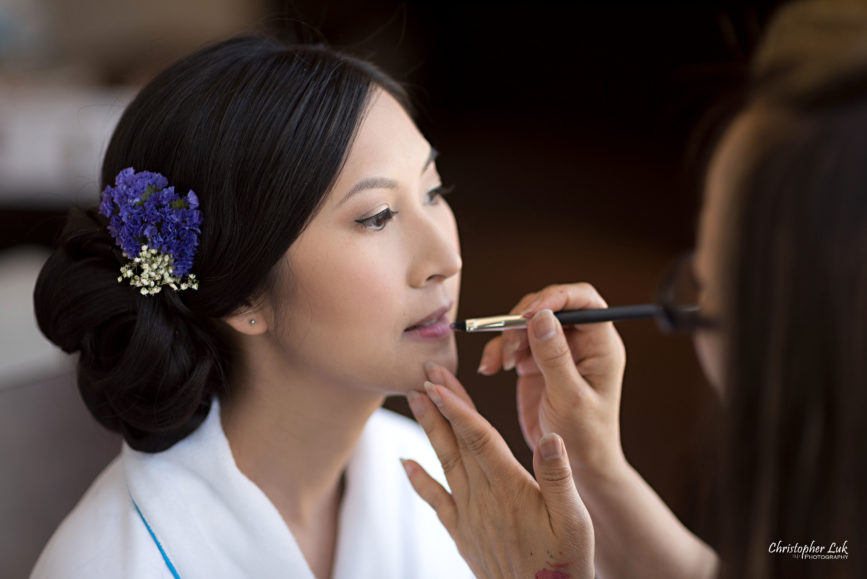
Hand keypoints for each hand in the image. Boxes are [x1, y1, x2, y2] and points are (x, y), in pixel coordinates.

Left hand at [402, 363, 593, 578]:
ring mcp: (469, 516)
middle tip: (423, 374)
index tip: (438, 383)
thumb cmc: (565, 565)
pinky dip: (419, 480)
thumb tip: (551, 437)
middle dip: (439, 405)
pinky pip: (437, 502)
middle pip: (456, 442)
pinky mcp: (464, 534)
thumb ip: (559, 478)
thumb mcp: (575, 521)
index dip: (457, 408)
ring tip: (415, 399)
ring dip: (429, 429)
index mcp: (510, 489)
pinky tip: (405, 463)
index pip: (478, 438)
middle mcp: (483, 499)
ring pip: (445, 463)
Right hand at [478, 283, 626, 478]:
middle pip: (549, 306)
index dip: (556, 297)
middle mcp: (580, 341)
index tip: (528, 313)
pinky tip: (491, 368)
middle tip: (508, 346)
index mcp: (600, 344)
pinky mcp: (535, 362)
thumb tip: (542, 315)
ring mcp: (556, 350)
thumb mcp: (570, 397)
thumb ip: (555, 356)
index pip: (583, 300)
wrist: (575, 465)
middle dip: (522, 320)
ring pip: (525, 322)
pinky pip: (512, 342)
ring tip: (500, 364)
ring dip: (506, 337)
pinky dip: (498, 351)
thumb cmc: (585, 435)